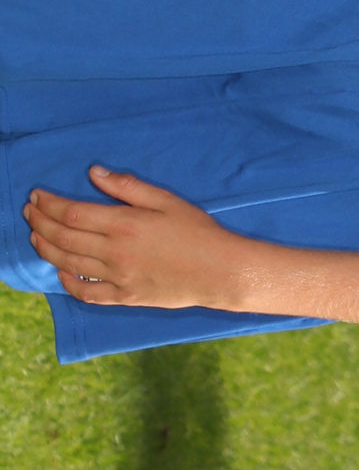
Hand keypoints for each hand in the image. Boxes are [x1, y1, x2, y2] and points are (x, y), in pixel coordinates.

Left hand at [25, 168, 242, 311]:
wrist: (218, 270)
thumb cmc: (197, 230)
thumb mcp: (166, 200)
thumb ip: (128, 187)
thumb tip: (94, 173)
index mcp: (124, 224)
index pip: (72, 212)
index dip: (49, 203)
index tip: (36, 195)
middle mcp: (114, 252)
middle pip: (63, 236)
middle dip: (40, 222)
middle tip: (28, 211)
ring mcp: (117, 277)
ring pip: (68, 262)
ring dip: (46, 247)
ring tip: (34, 235)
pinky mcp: (124, 296)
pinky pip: (86, 292)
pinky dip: (68, 281)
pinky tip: (60, 271)